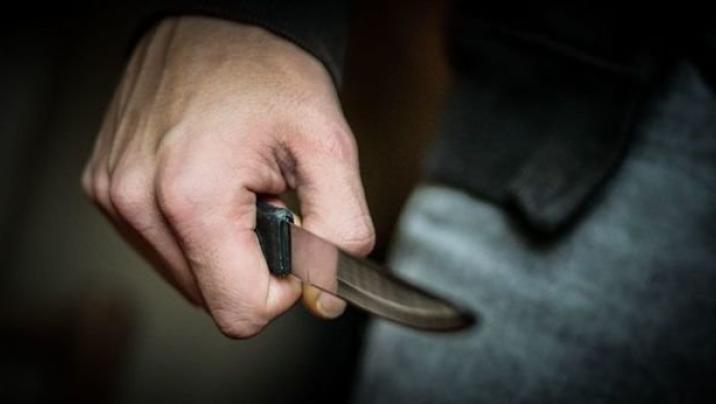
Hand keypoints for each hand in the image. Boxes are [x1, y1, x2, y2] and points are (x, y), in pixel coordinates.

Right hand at [81, 16, 374, 337]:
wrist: (217, 23)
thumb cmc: (269, 73)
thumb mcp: (329, 146)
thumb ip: (341, 231)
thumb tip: (324, 297)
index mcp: (193, 197)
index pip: (240, 312)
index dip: (281, 291)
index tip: (294, 244)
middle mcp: (139, 201)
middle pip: (211, 297)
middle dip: (251, 262)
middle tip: (266, 201)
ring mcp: (116, 195)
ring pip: (185, 275)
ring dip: (222, 245)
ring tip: (237, 187)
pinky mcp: (107, 187)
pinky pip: (161, 245)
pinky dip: (194, 228)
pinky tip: (209, 182)